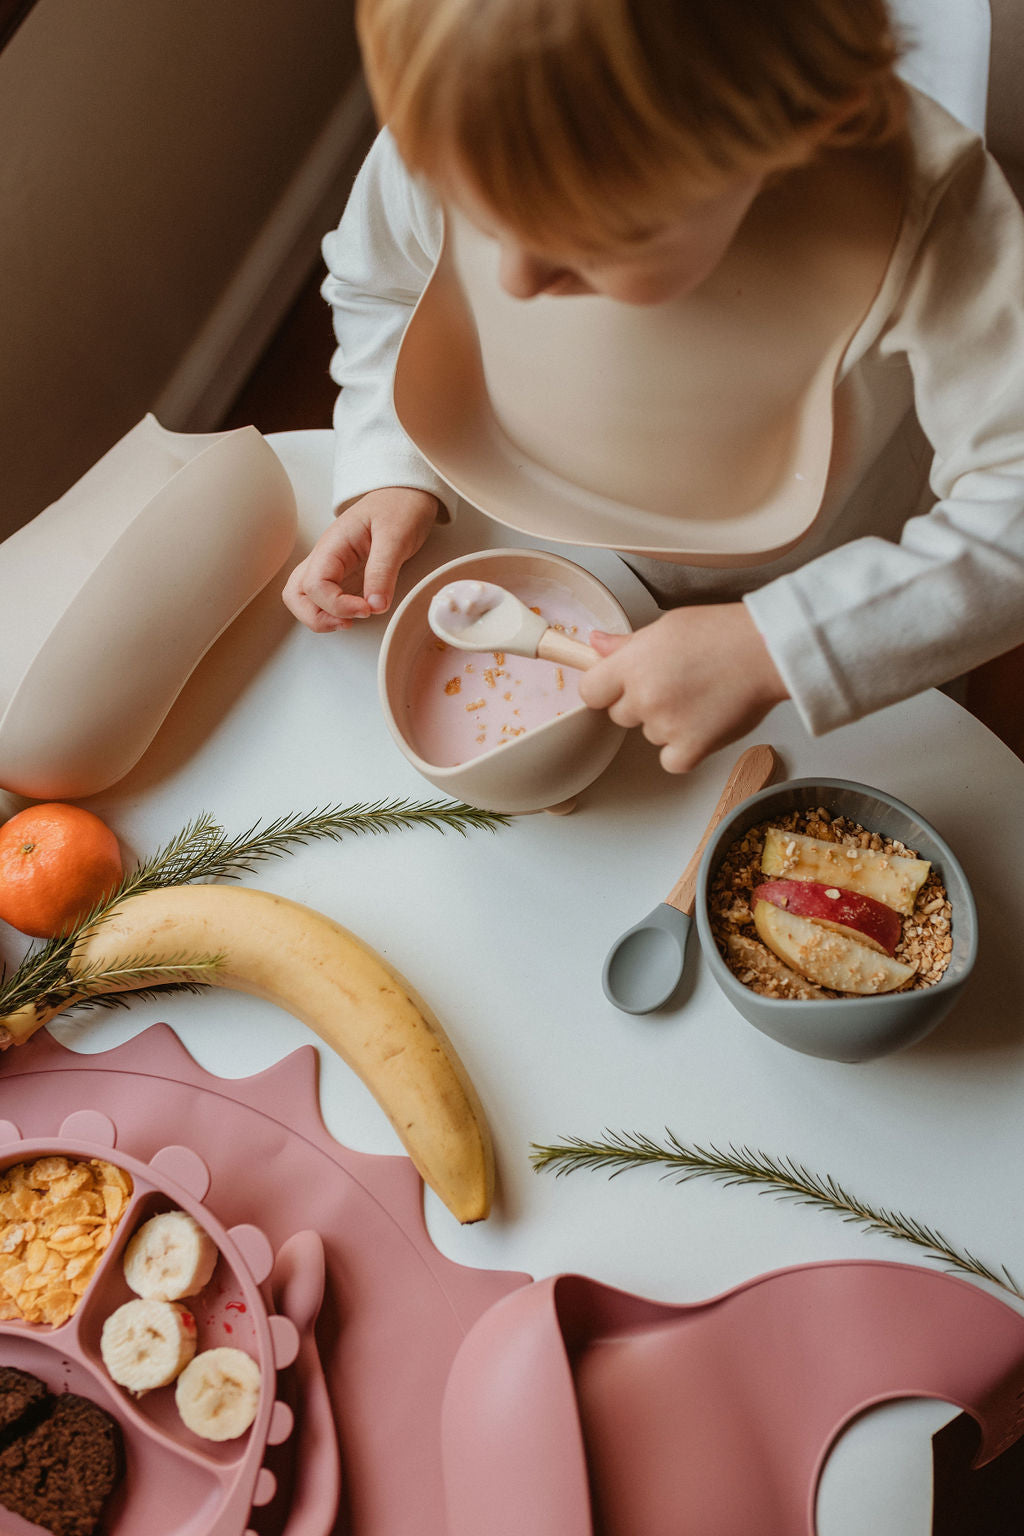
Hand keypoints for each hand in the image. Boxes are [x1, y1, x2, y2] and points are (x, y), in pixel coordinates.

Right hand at [282, 487, 439, 631]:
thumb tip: (375, 604)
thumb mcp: (396, 536)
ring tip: (350, 621)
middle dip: (317, 617)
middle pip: (296, 594)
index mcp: (333, 544)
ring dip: (320, 617)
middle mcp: (326, 556)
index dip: (337, 605)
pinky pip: (324, 598)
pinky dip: (333, 612)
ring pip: (304, 598)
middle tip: (349, 623)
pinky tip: (356, 613)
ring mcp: (332, 566)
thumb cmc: (398, 506)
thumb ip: (383, 571)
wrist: (406, 493)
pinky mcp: (343, 574)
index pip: (315, 584)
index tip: (367, 609)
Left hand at [578, 603, 788, 772]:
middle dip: (640, 705)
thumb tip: (596, 644)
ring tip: (699, 698)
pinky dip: (685, 750)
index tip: (620, 687)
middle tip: (674, 686)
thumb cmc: (724, 633)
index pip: (590, 692)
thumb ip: (627, 644)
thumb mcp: (667, 627)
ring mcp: (666, 725)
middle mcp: (644, 696)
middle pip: (619, 716)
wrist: (767, 651)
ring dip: (668, 725)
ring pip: (650, 736)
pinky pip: (671, 761)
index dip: (605, 690)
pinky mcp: (690, 749)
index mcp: (632, 664)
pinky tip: (703, 724)